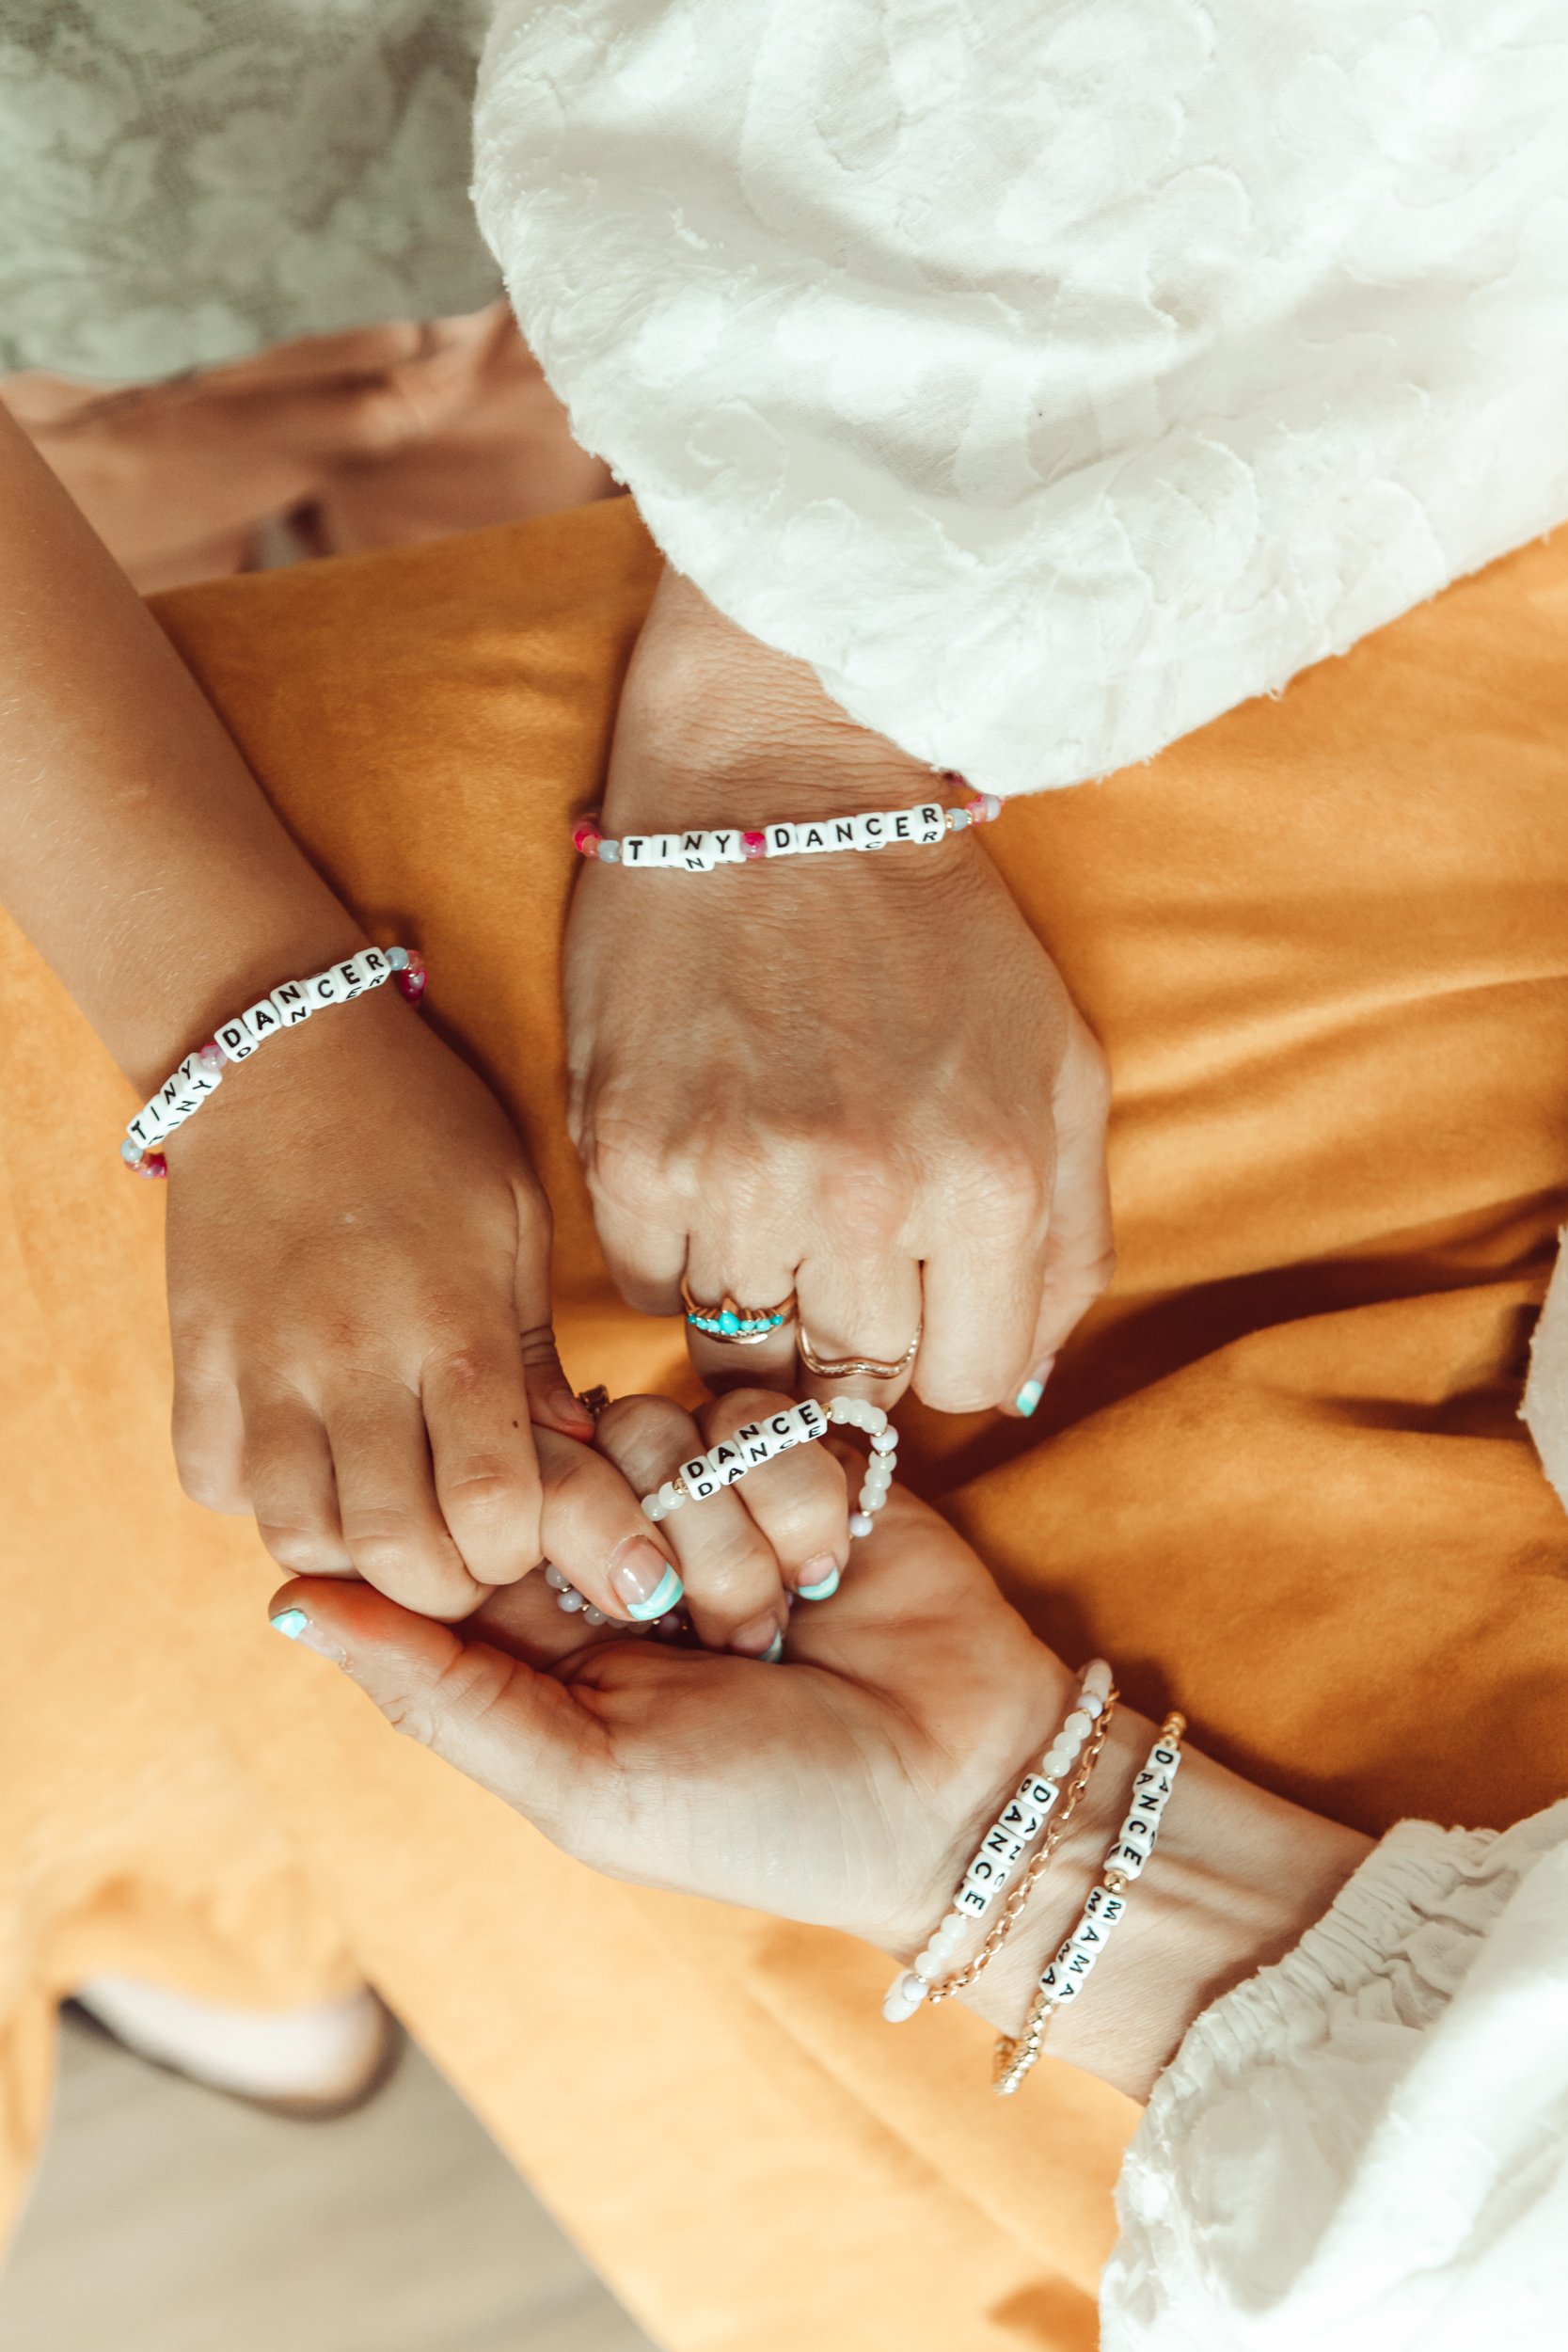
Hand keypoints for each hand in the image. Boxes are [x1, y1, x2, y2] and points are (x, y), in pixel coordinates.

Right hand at [166, 981, 593, 1618]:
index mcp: (453, 1325)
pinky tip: (304, 1460)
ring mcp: (262, 1363)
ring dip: (350, 1549)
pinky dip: (257, 1497)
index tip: (522, 1529)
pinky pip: (212, 1480)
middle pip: (393, 1546)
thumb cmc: (423, 1126)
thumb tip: (571, 1452)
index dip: (515, 1550)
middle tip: (459, 1549)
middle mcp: (353, 1359)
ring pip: (295, 1532)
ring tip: (385, 1512)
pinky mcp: (196, 1355)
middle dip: (441, 1579)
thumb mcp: (515, 1218)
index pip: (489, 1505)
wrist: (282, 1051)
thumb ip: (536, 1348)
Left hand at [268, 1414, 1368, 2098]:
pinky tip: (829, 1571)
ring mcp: (705, 1495)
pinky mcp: (795, 1450)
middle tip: (681, 1624)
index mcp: (537, 1636)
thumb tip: (284, 1601)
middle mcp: (611, 1553)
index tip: (575, 1598)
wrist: (963, 1793)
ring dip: (723, 1533)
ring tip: (772, 1622)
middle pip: (553, 1453)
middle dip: (627, 1539)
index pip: (460, 1522)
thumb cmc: (763, 1817)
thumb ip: (434, 1687)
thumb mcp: (583, 1781)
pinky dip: (793, 1496)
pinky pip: (751, 1408)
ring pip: (654, 1424)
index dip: (505, 1534)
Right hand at [566, 570, 1113, 1418]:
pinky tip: (705, 1171)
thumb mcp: (1059, 1069)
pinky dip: (676, 1254)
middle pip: (853, 1382)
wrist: (773, 786)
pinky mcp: (630, 1155)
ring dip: (759, 1301)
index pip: (973, 1388)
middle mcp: (867, 1198)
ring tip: (770, 1201)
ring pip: (740, 1352)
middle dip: (854, 1338)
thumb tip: (1020, 1384)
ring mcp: (738, 1181)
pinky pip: (647, 1289)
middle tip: (839, 1256)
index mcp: (992, 1182)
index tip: (925, 1308)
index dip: (950, 1356)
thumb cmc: (929, 929)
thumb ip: (1068, 1243)